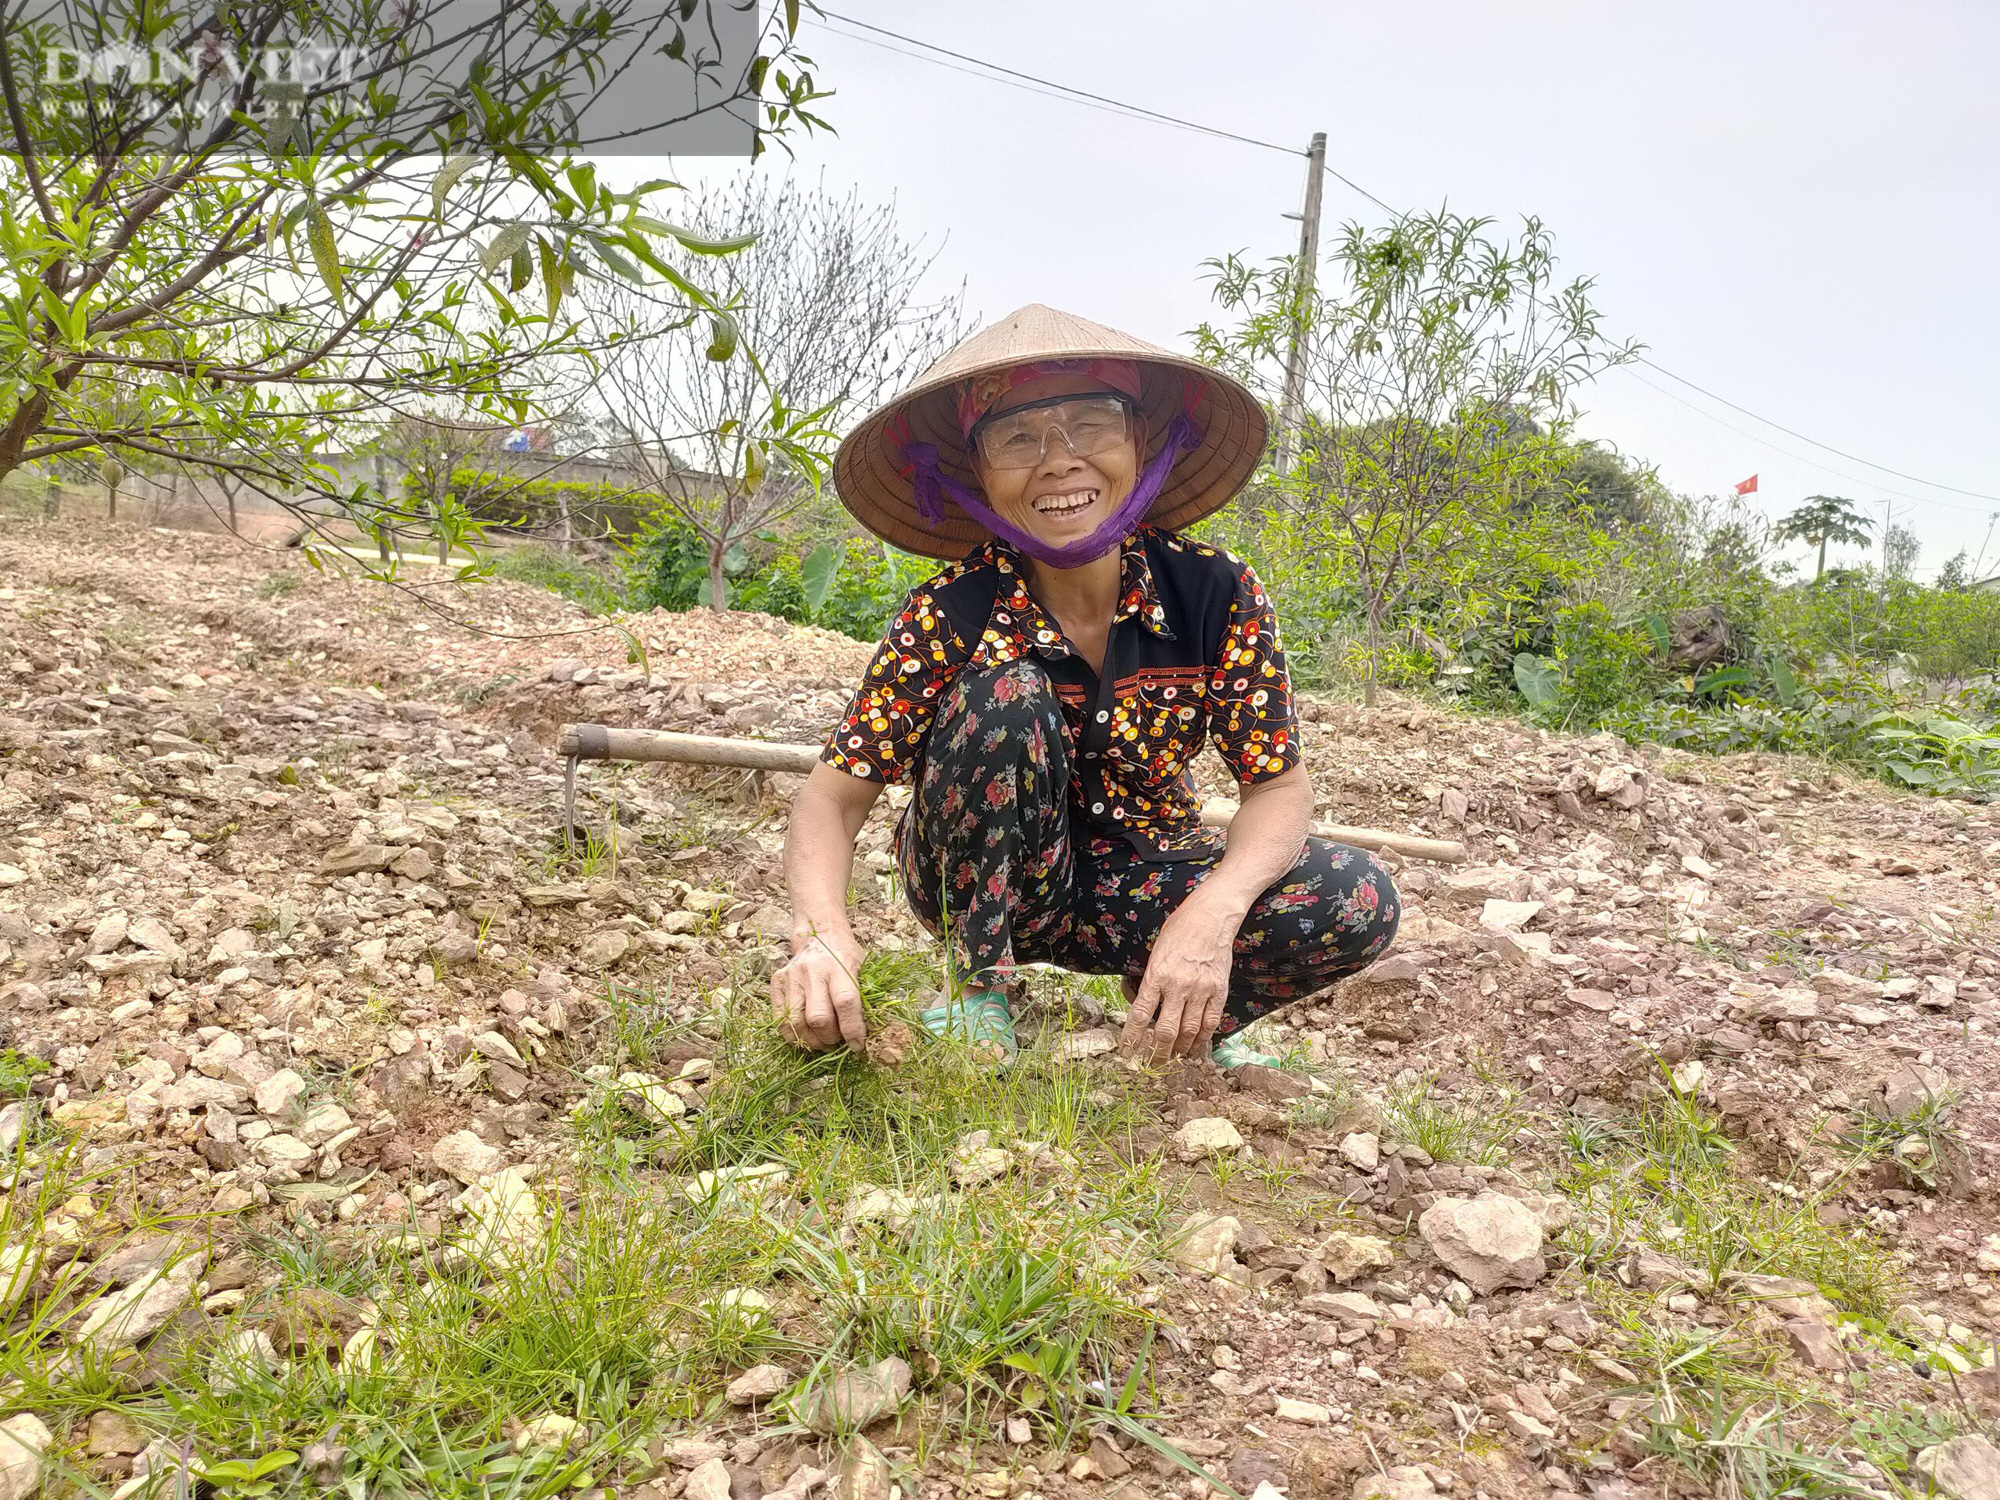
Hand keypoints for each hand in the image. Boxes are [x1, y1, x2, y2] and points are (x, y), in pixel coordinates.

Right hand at [770, 928, 866, 1050]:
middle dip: (830, 1038)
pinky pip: (780, 1020)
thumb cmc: (845, 957)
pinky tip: (806, 1035)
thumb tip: (870, 1035)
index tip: (857, 1045)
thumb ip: (865, 998)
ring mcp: (792, 977)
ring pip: (796, 1023)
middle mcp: (814, 970)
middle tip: (837, 1042)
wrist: (819, 935)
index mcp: (840, 965)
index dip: (852, 1029)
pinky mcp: (777, 983)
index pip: (845, 1002)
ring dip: (811, 1041)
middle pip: (818, 1018)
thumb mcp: (863, 968)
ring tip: (822, 1042)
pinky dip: (794, 1035)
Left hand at [1119, 885, 1242, 1062]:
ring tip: (1174, 1058)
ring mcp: (1200, 990)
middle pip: (1165, 1030)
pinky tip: (1195, 1045)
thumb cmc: (1178, 929)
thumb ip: (1150, 979)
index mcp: (1156, 975)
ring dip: (1180, 1049)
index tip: (1126, 1052)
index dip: (1131, 1038)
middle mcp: (1178, 985)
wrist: (1211, 916)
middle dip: (1157, 1052)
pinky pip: (1210, 1022)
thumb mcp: (1155, 952)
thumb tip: (1142, 1003)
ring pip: (1189, 1031)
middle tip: (1153, 1063)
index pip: (1139, 1014)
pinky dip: (1202, 1038)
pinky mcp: (1218, 990)